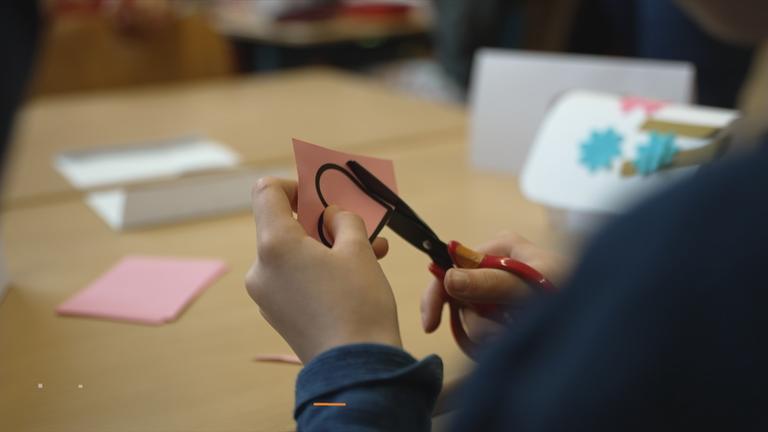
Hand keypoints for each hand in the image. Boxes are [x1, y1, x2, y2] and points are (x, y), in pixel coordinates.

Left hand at [246, 177, 399, 363]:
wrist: (357, 369)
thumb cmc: (359, 303)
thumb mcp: (358, 249)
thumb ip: (343, 220)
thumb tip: (330, 216)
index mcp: (274, 245)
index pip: (266, 192)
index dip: (294, 185)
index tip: (321, 196)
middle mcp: (261, 269)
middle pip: (283, 226)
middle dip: (320, 221)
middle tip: (355, 225)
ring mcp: (267, 296)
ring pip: (294, 255)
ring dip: (327, 247)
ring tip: (371, 251)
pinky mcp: (279, 315)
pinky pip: (296, 280)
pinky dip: (320, 271)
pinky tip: (355, 276)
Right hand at [421, 233, 568, 342]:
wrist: (602, 315)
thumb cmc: (574, 290)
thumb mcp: (531, 285)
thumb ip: (491, 283)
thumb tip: (449, 279)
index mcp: (499, 247)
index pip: (451, 267)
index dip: (437, 295)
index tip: (431, 324)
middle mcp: (496, 268)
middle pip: (458, 300)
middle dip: (476, 322)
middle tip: (498, 333)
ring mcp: (500, 294)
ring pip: (471, 322)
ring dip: (491, 336)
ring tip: (518, 334)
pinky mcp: (506, 316)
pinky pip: (485, 335)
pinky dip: (496, 344)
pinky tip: (514, 340)